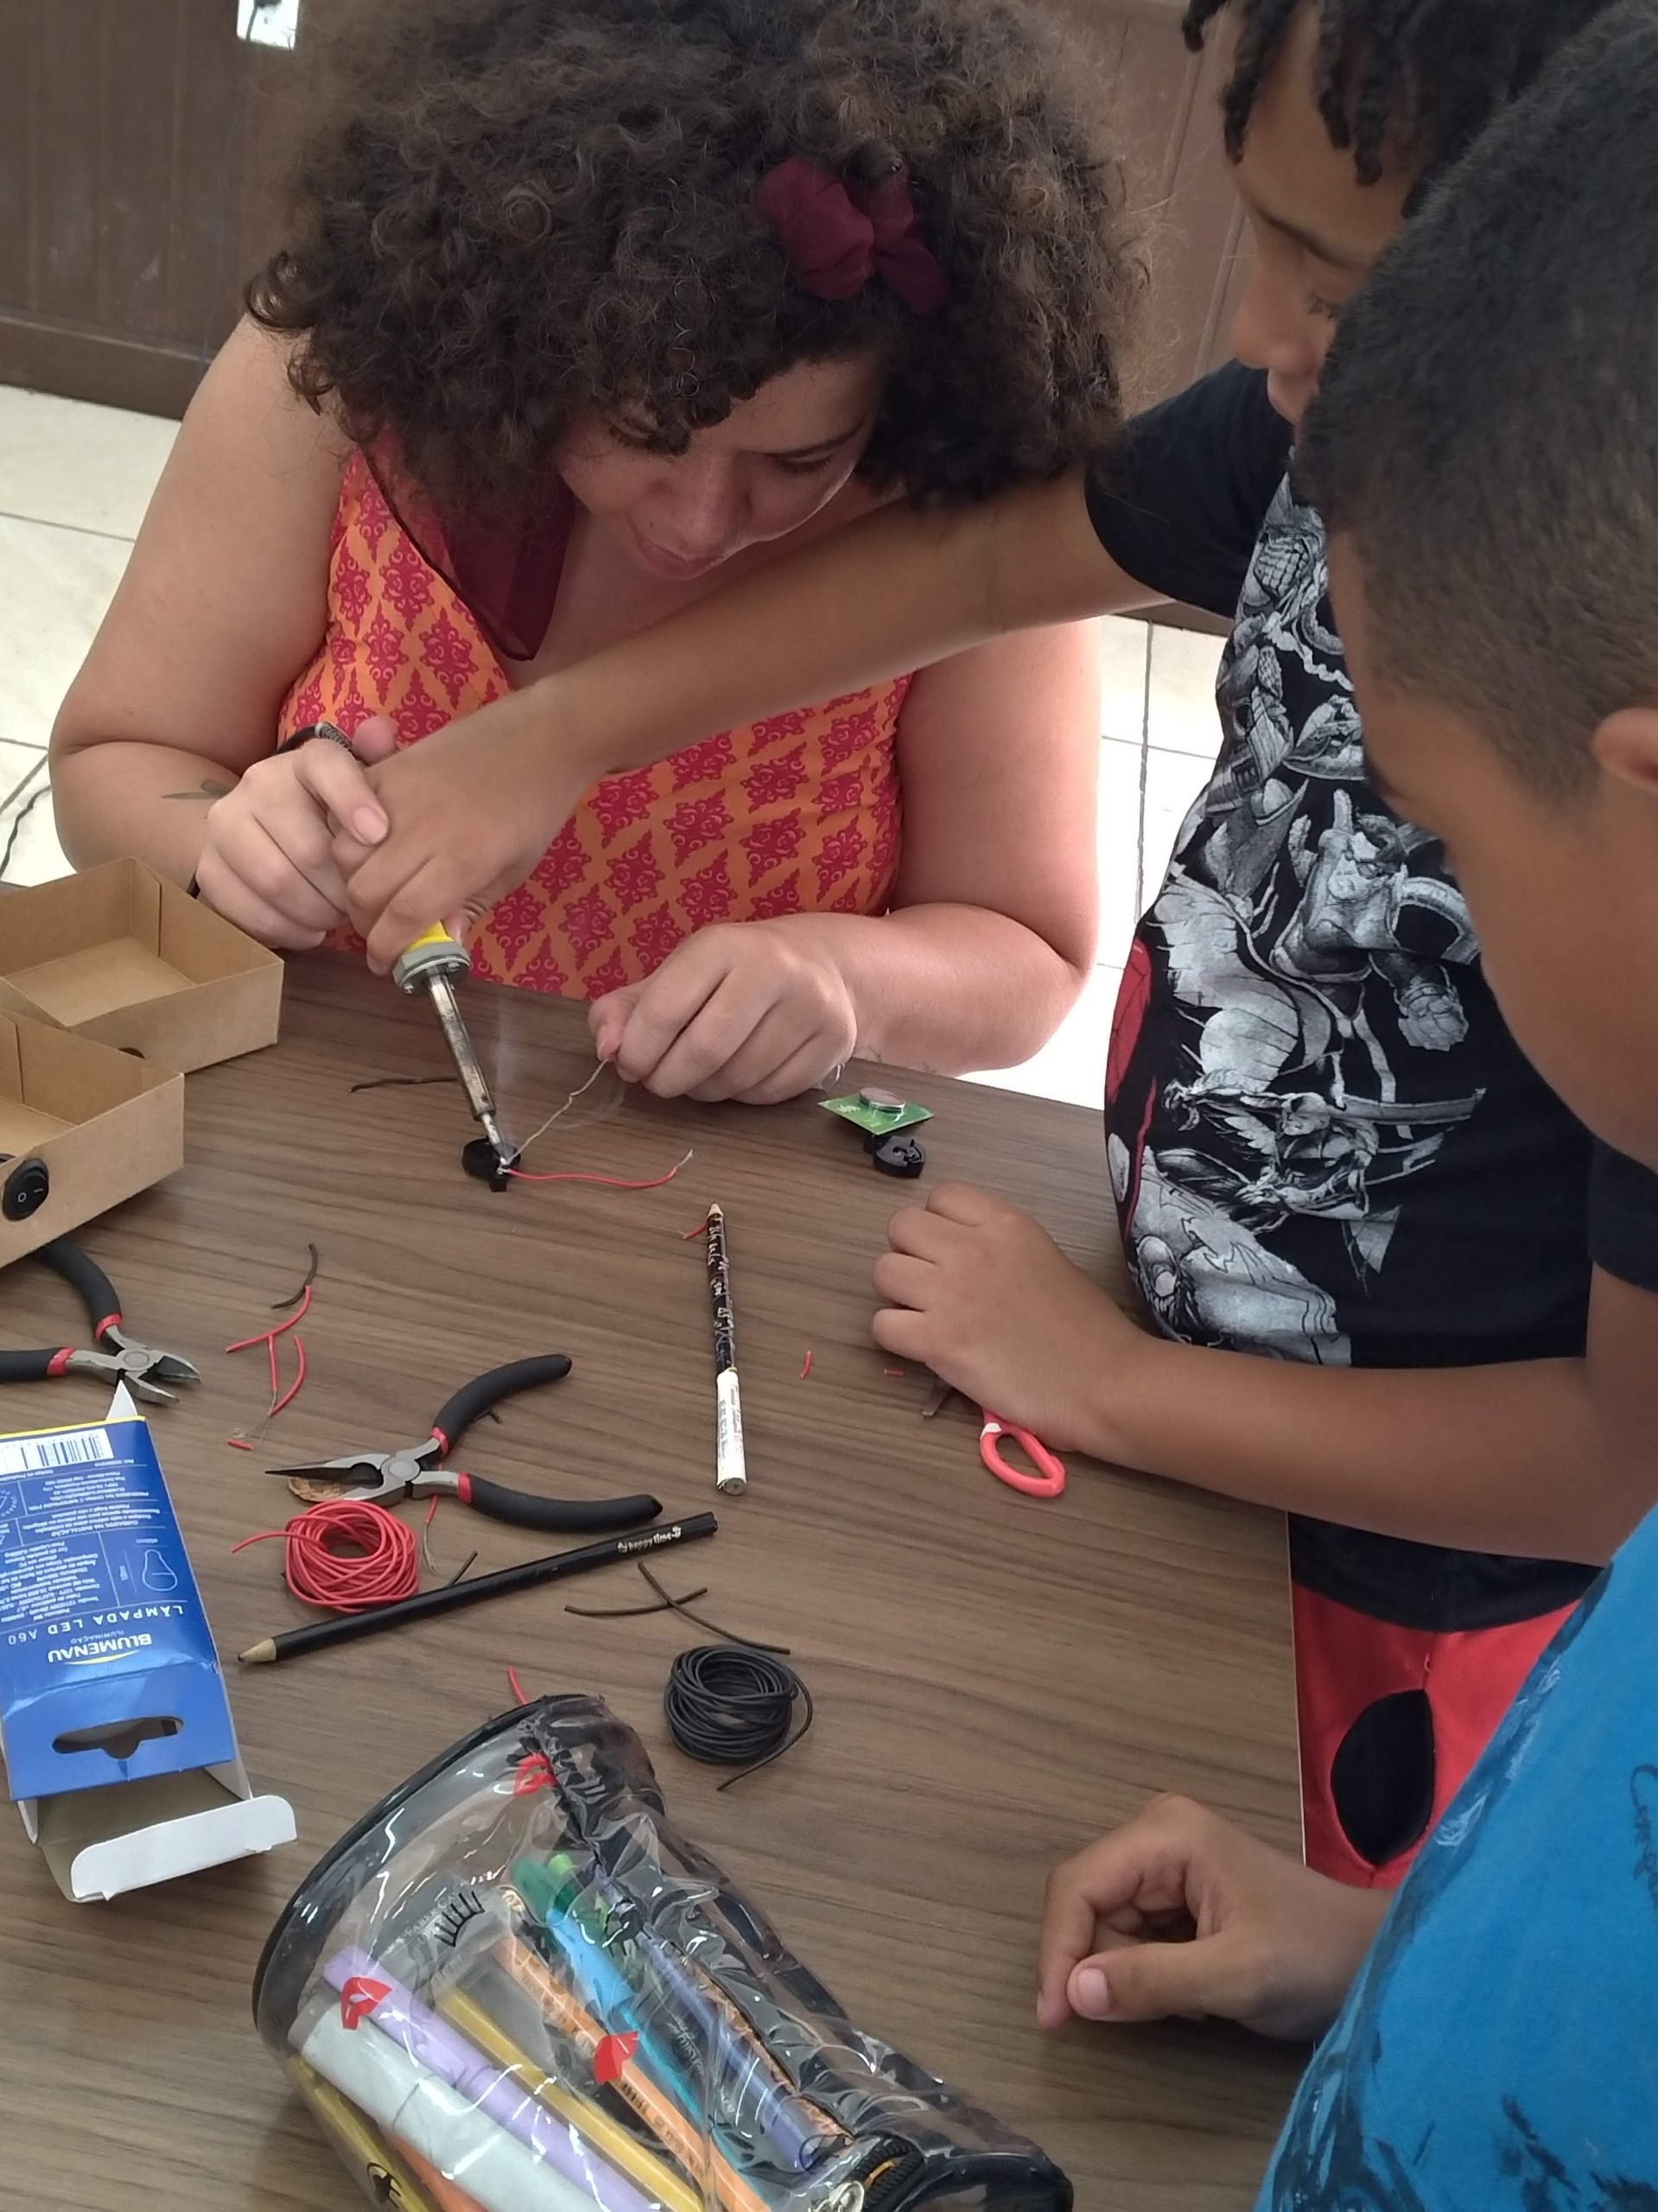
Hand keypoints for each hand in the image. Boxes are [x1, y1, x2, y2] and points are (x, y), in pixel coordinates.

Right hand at [195, 720, 398, 949]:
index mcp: (304, 761)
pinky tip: (309, 930)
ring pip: (276, 881)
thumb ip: (379, 763)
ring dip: (316, 912)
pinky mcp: (208, 868)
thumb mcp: (365, 789)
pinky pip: (250, 911)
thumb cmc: (334, 816)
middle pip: (308, 848)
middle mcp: (258, 783)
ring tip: (336, 917)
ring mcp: (225, 825)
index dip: (353, 801)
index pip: (327, 767)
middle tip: (363, 905)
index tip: (378, 836)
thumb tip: (379, 733)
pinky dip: (287, 930)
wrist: (264, 831)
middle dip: (344, 889)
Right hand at [341, 689, 590, 972]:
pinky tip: (369, 853)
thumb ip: (470, 906)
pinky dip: (349, 841)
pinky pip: (346, 815)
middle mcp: (423, 828)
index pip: (404, 914)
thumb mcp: (514, 870)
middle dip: (365, 922)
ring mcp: (399, 795)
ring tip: (373, 894)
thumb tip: (440, 943)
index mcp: (463, 858)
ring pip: (344, 853)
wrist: (540, 737)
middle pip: (364, 889)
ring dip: (351, 883)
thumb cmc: (536, 809)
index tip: (384, 964)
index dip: (388, 947)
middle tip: (379, 930)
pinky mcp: (387, 769)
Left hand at [589, 922, 858, 1103]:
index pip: (665, 1010)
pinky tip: (737, 1075)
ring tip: (699, 1075)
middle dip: (668, 1079)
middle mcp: (773, 969)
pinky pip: (770, 1092)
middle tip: (660, 1081)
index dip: (637, 1051)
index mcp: (722, 945)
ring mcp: (810, 1006)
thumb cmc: (733, 973)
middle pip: (704, 1052)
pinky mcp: (834, 1041)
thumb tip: (606, 1049)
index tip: (630, 1064)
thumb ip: (626, 1009)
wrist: (822, 965)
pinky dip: (742, 1095)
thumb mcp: (677, 975)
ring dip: (704, 1090)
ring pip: (737, 1078)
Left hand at [871, 1184, 1144, 1451]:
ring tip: (926, 1316)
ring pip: (883, 1271)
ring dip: (898, 1295)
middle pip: (901, 1226)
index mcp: (1006, 1224)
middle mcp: (972, 1249)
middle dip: (910, 1254)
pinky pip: (883, 1324)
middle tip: (933, 1285)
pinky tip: (925, 1348)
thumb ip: (1002, 1248)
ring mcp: (951, 1294)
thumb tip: (965, 1257)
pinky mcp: (937, 1341)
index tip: (953, 1252)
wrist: (1105, 1381)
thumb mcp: (1047, 1258)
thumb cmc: (1088, 1328)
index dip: (939, 1224)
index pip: (941, 1196)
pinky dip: (896, 1337)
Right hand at [1037, 1794, 1386, 2040]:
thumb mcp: (1235, 1977)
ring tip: (1192, 1997)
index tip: (1056, 2019)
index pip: (1078, 1886)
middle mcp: (1156, 1835)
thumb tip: (1072, 1993)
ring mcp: (1166, 1862)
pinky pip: (1132, 1935)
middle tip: (1146, 2012)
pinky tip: (1196, 1987)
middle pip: (1087, 1904)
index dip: (1058, 1951)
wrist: (1372, 1959)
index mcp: (1166, 1834)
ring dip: (1131, 1973)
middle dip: (1101, 1964)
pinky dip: (1150, 1972)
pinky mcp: (1177, 1891)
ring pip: (1105, 1925)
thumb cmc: (1312, 1957)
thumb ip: (1152, 1982)